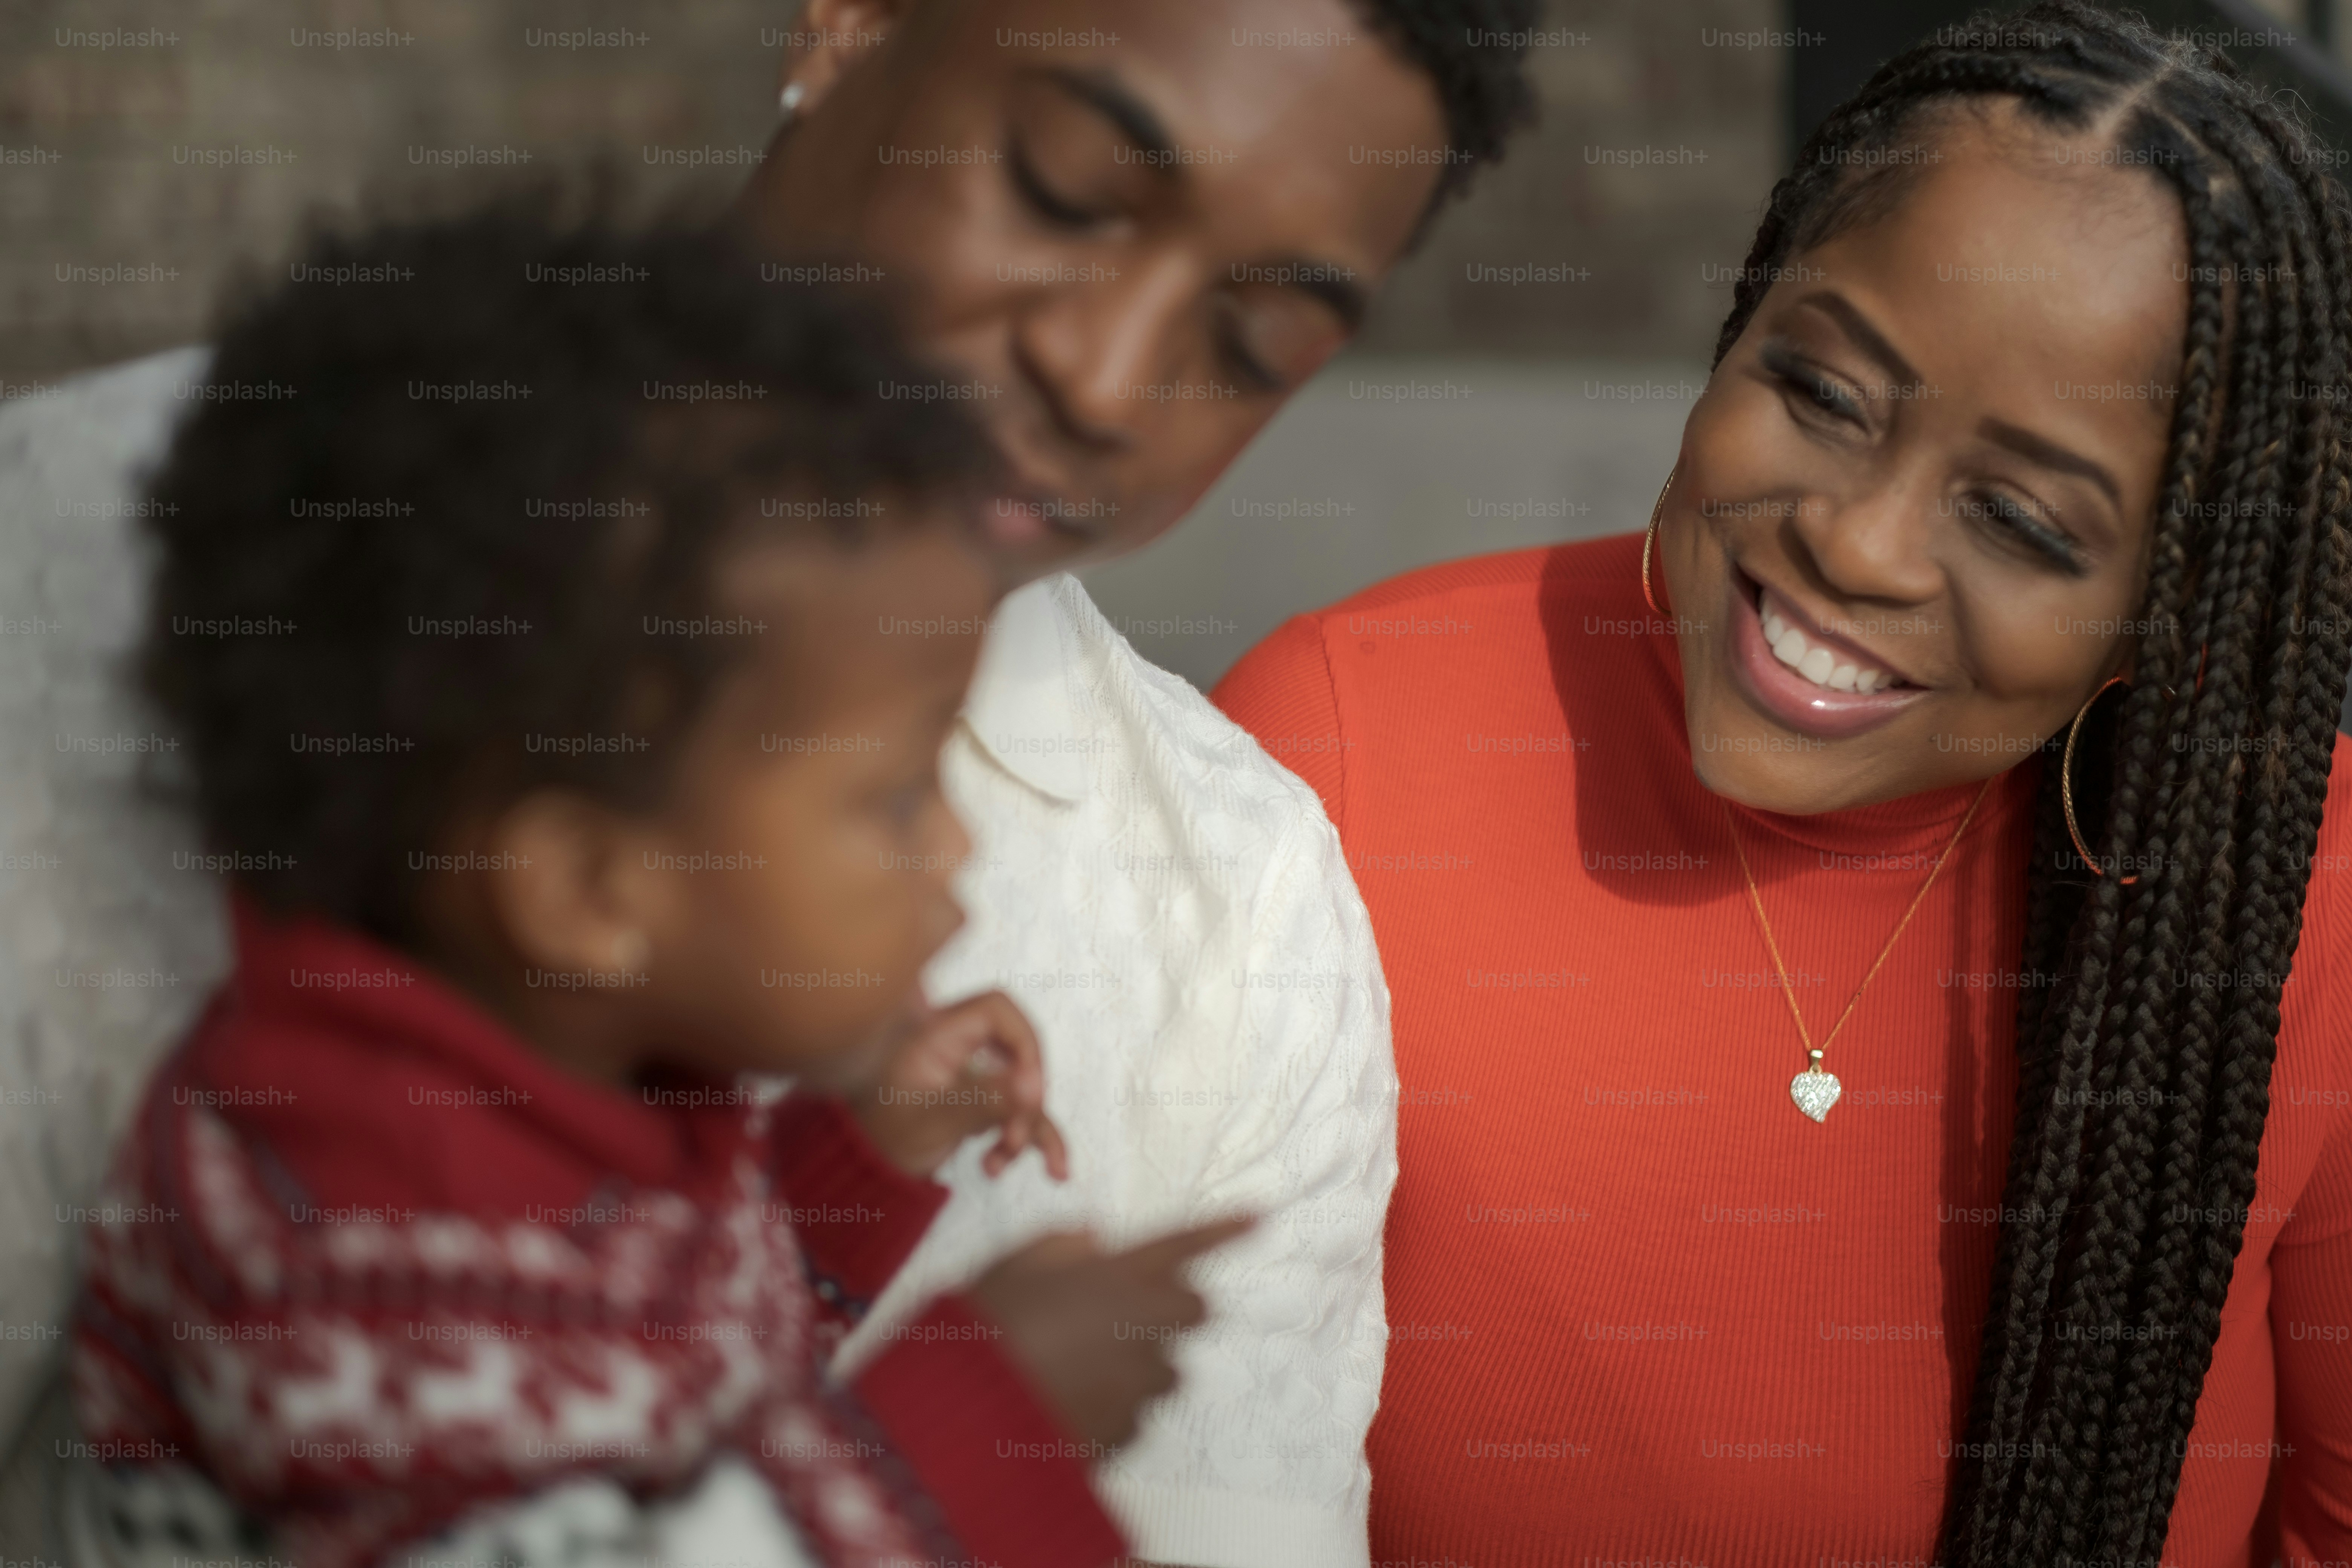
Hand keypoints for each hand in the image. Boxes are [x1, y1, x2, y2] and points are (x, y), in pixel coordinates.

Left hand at [838, 989, 1068, 1180]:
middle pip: (1018, 1052)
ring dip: (1025, 1127)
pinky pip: (1020, 1112)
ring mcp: (972, 1075)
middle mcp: (959, 1047)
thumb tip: (1035, 1089)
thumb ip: (983, 1102)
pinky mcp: (981, 1101)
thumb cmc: (882, 1137)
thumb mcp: (933, 1121)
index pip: (998, 1010)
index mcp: (937, 1033)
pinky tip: (1053, 1170)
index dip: (1024, 1043)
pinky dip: (1033, 1140)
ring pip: (1022, 1087)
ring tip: (999, 1164)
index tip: (1030, 1090)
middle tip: (1011, 1138)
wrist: (862, 1171)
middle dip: (1025, 1100)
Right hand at [966, 1216, 1256, 1449]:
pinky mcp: (1129, 1430)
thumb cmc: (985, 1326)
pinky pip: (1134, 1414)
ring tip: (1071, 1368)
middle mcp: (1144, 1325)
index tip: (1261, 1214)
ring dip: (1134, 1364)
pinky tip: (1062, 1404)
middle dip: (1169, 1310)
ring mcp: (1140, 1382)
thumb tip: (1094, 1241)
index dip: (1225, 1228)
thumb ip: (1061, 1244)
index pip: (1185, 1242)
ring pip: (1162, 1368)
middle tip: (1115, 1314)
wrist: (965, 1412)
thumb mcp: (1013, 1266)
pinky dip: (1111, 1409)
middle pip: (1193, 1310)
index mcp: (1118, 1275)